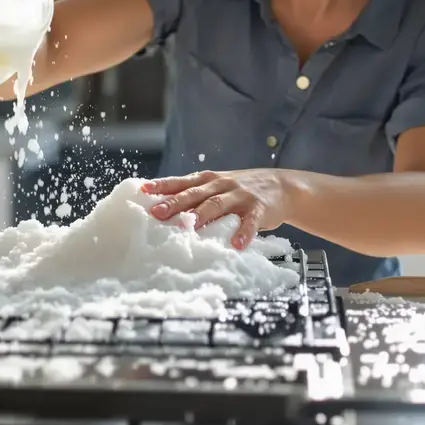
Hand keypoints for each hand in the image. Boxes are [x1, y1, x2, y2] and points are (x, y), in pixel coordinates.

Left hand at [141, 170, 290, 249]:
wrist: (281, 186)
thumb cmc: (240, 190)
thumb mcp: (217, 186)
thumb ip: (195, 195)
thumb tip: (163, 208)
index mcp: (208, 180)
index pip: (181, 182)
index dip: (163, 185)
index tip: (143, 190)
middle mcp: (222, 184)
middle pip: (196, 194)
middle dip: (176, 202)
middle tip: (158, 212)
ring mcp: (240, 195)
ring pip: (219, 204)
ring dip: (204, 215)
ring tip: (191, 226)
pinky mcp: (259, 208)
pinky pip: (250, 222)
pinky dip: (243, 233)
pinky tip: (237, 245)